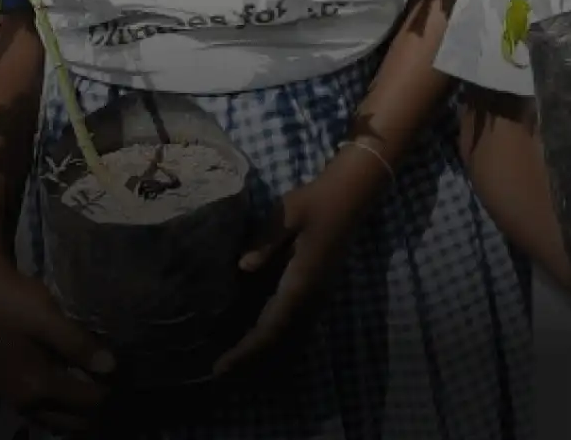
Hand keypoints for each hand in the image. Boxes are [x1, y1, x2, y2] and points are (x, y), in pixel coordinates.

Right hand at [0, 257, 110, 435]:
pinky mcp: (8, 385)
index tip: (132, 377)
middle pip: (72, 420)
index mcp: (36, 386)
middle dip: (98, 410)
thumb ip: (78, 345)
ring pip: (56, 418)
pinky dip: (62, 406)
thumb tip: (111, 367)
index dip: (112, 391)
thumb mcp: (48, 319)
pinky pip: (42, 409)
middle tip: (123, 390)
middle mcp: (24, 400)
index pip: (88, 401)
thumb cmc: (11, 301)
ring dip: (79, 412)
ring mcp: (13, 395)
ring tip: (105, 392)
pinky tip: (76, 388)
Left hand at [213, 158, 381, 377]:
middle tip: (219, 375)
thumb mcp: (288, 213)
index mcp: (302, 282)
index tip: (221, 367)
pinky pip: (294, 324)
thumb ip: (266, 240)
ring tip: (235, 366)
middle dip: (251, 360)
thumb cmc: (316, 201)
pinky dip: (275, 338)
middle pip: (280, 340)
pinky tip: (258, 340)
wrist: (351, 195)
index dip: (246, 350)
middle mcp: (311, 297)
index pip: (271, 326)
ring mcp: (317, 295)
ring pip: (289, 336)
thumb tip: (243, 267)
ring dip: (264, 353)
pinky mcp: (316, 290)